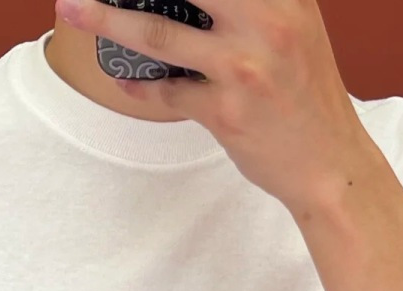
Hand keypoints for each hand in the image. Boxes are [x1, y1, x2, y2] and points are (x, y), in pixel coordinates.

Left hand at [56, 0, 377, 214]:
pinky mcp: (227, 112)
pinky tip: (124, 77)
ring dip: (107, 19)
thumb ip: (254, 1)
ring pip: (159, 33)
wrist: (330, 163)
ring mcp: (244, 67)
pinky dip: (140, 84)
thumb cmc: (306, 95)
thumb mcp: (295, 25)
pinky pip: (167, 92)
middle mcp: (267, 20)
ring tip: (72, 7)